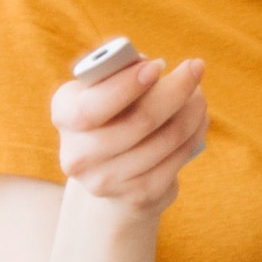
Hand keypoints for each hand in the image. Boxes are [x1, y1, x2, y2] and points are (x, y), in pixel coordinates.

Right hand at [50, 56, 207, 212]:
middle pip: (139, 121)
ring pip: (165, 139)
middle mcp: (78, 154)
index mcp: (64, 115)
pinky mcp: (137, 196)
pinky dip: (193, 135)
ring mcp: (106, 180)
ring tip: (198, 94)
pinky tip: (198, 120)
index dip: (126, 86)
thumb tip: (147, 65)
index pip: (91, 107)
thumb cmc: (111, 112)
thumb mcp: (103, 87)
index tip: (158, 65)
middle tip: (195, 68)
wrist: (109, 169)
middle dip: (175, 90)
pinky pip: (176, 159)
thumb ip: (117, 70)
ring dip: (191, 111)